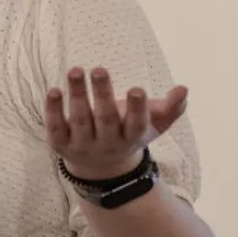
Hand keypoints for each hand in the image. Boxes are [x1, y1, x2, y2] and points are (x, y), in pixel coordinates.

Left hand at [44, 67, 187, 180]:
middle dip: (103, 94)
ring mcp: (82, 145)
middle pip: (105, 119)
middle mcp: (107, 143)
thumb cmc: (129, 132)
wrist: (101, 168)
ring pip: (79, 120)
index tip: (137, 89)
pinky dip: (53, 110)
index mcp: (131, 137)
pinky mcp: (60, 144)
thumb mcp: (152, 124)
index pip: (136, 125)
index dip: (137, 109)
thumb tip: (184, 89)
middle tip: (100, 69)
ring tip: (75, 70)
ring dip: (77, 95)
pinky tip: (54, 90)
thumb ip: (171, 108)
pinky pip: (55, 128)